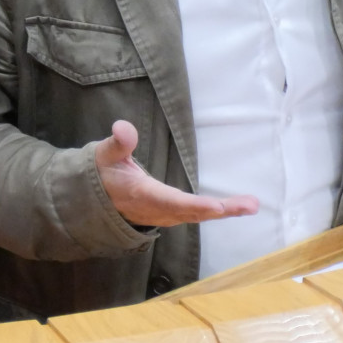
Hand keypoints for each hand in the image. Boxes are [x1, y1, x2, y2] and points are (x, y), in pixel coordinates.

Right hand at [94, 119, 258, 227]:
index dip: (196, 206)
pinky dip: (214, 211)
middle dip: (223, 210)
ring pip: (197, 215)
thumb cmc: (101, 174)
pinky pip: (194, 214)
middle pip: (194, 213)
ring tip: (250, 205)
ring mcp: (164, 215)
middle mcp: (157, 210)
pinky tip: (231, 207)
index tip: (219, 206)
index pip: (173, 202)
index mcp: (143, 195)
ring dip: (224, 211)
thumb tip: (123, 127)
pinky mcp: (168, 214)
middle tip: (250, 205)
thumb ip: (117, 143)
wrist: (92, 202)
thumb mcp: (104, 155)